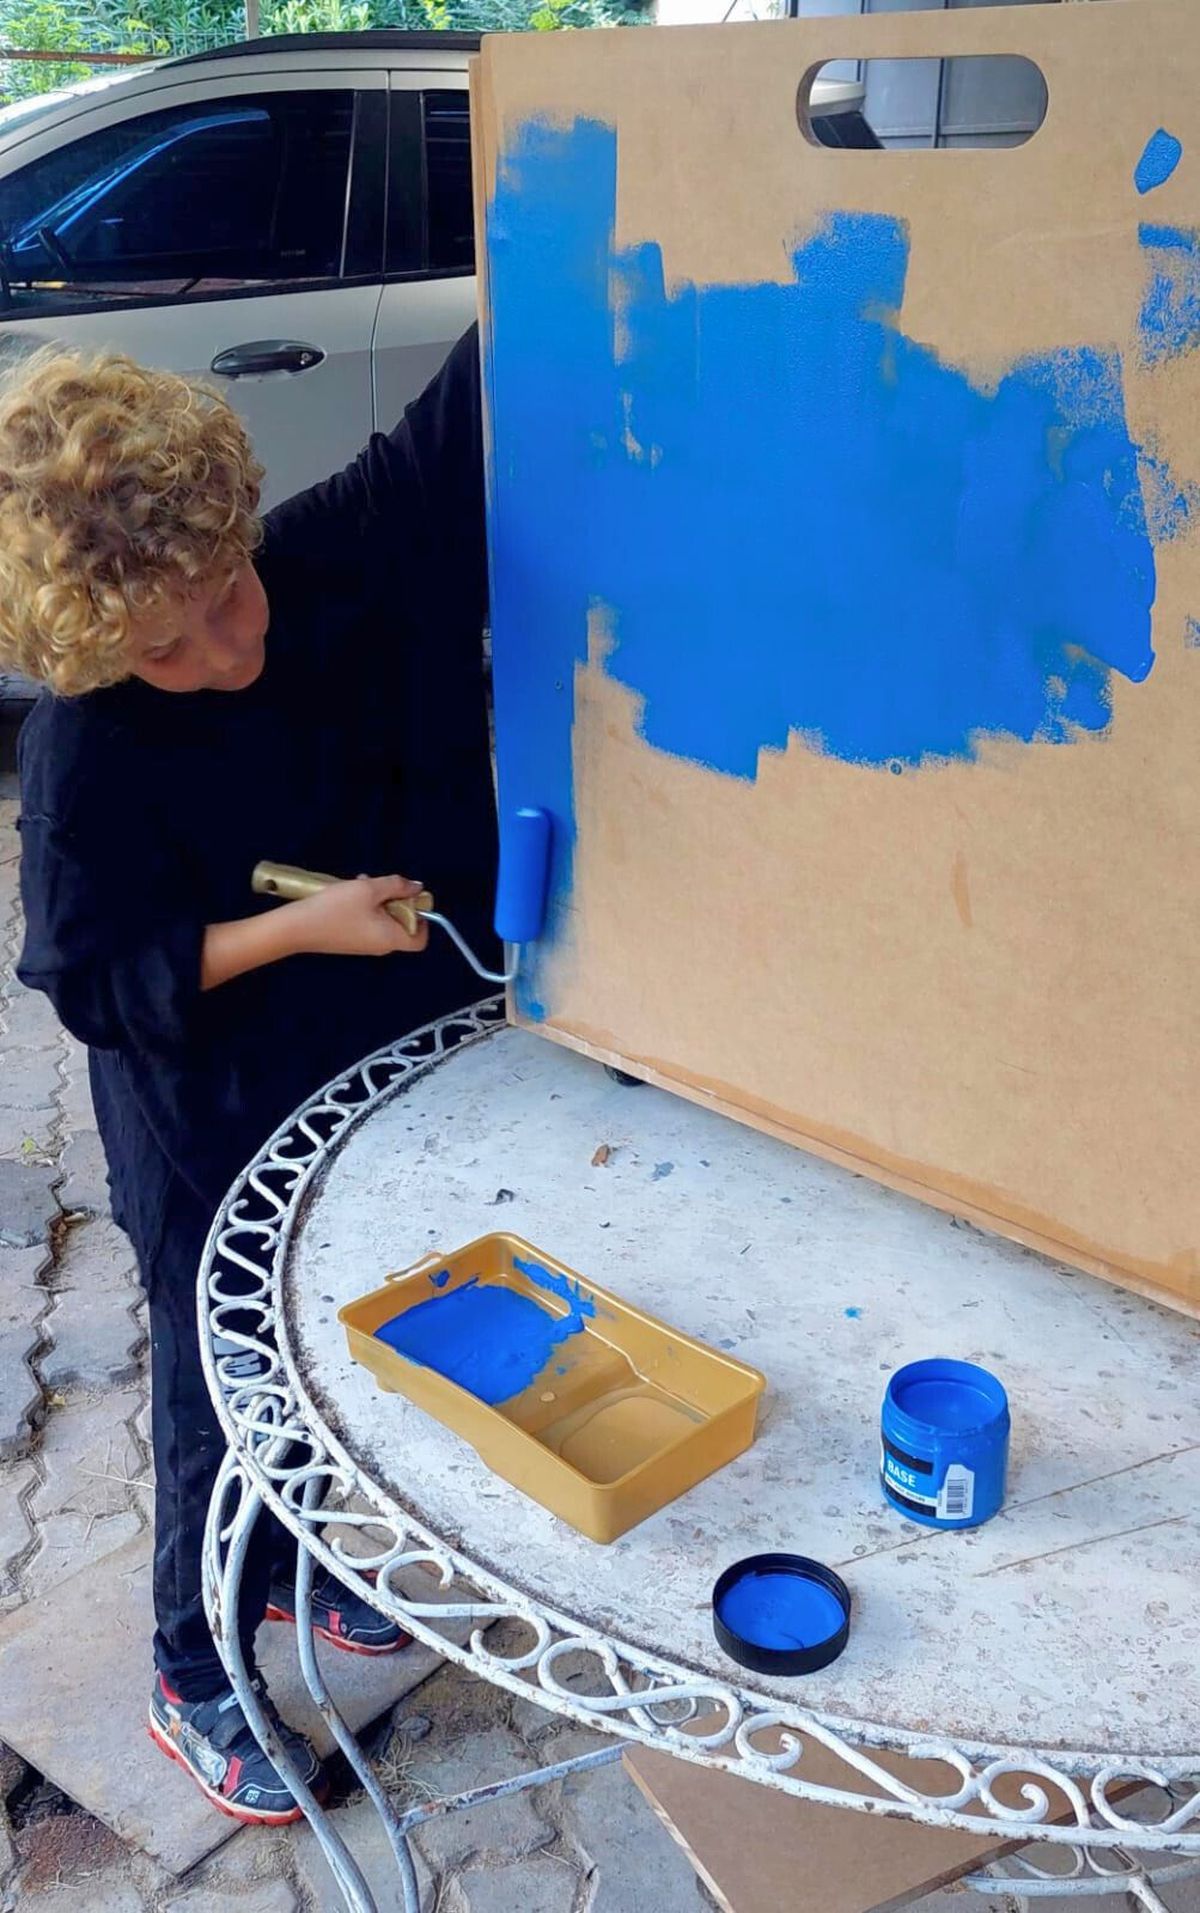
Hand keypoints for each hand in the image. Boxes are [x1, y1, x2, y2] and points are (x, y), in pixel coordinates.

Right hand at [286, 875, 429, 957]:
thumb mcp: (369, 889)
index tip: (410, 899)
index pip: (421, 939)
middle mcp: (381, 946)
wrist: (295, 928)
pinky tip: (348, 892)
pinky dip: (365, 906)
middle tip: (381, 884)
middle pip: (402, 925)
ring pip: (383, 920)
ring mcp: (364, 945)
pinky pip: (368, 922)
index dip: (423, 919)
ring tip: (361, 882)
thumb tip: (417, 887)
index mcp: (391, 939)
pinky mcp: (350, 940)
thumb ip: (396, 885)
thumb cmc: (335, 909)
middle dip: (396, 901)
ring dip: (377, 899)